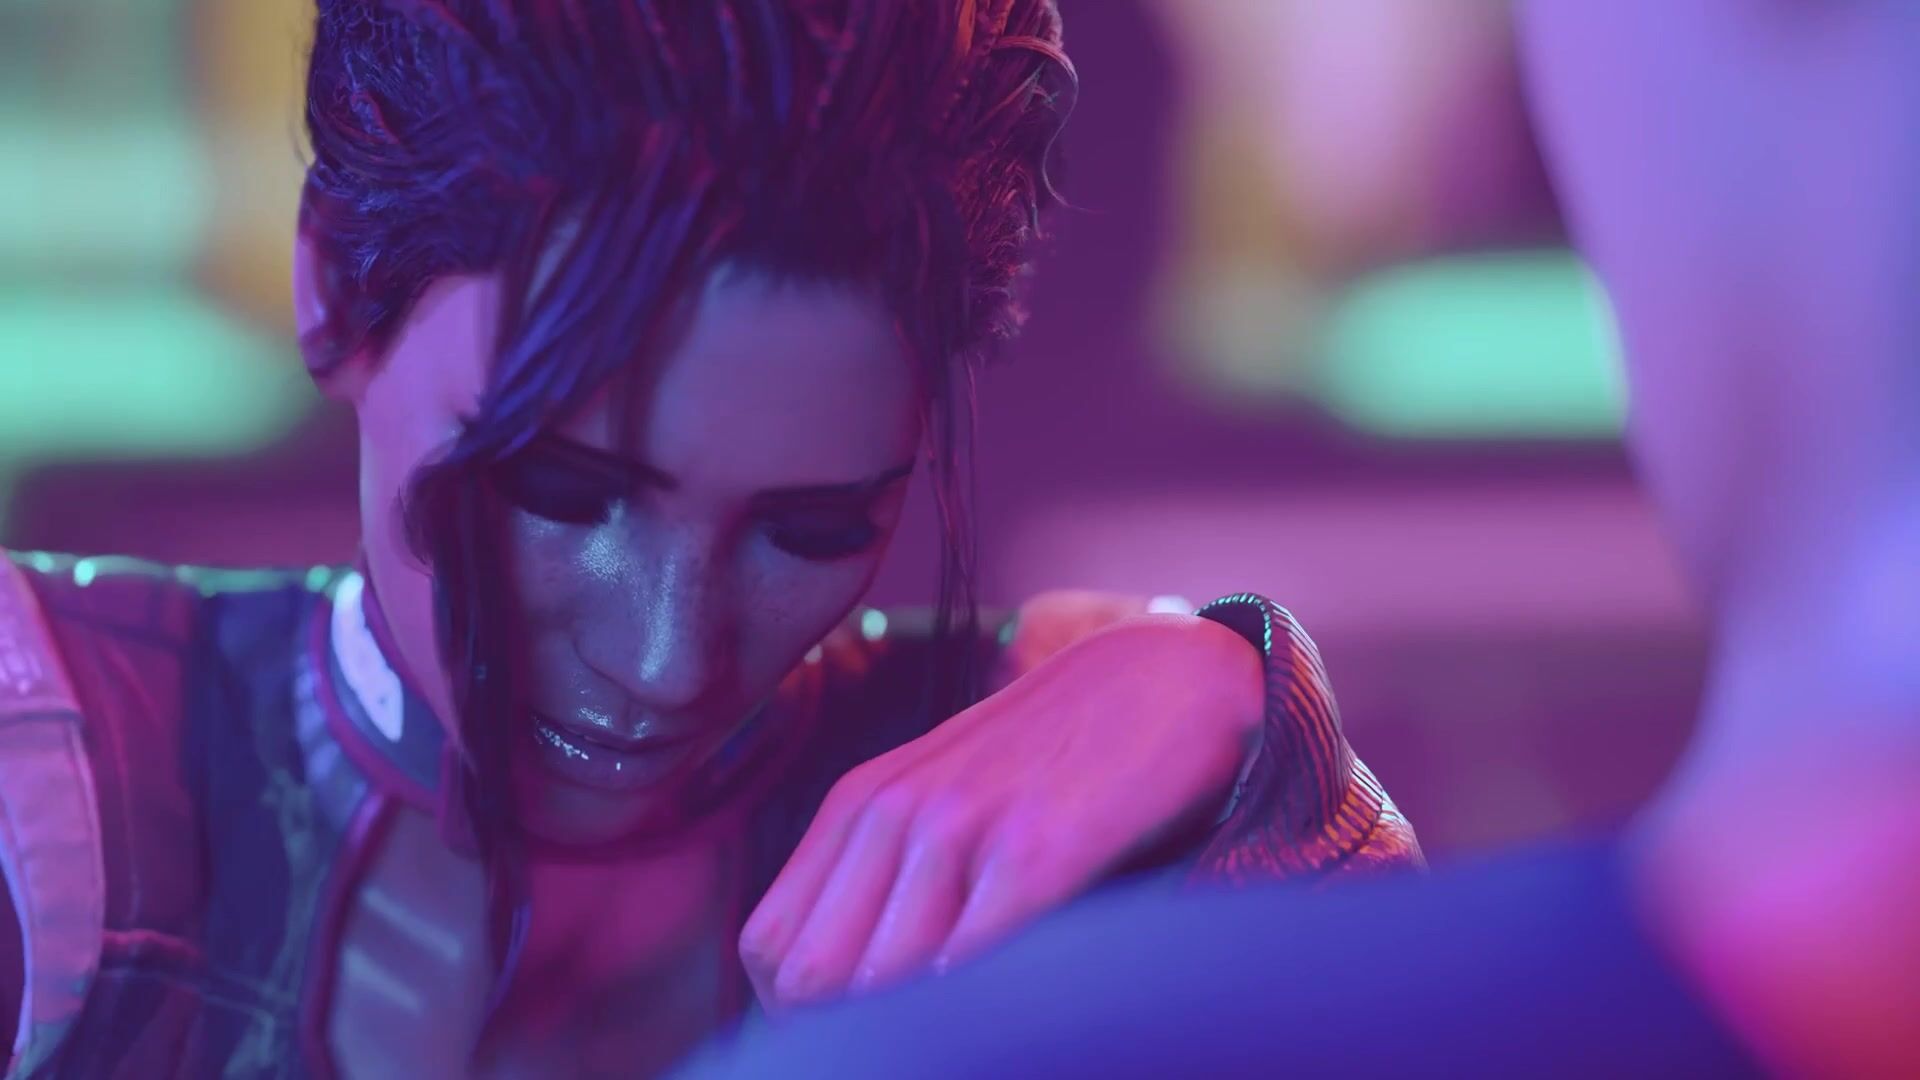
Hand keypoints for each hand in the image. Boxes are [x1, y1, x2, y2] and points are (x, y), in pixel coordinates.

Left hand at [737, 612, 1261, 1010]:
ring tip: (969, 1019)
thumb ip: (888, 868)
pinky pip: (970, 958)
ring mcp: (962, 826)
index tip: (856, 1027)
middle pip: (810, 976)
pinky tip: (1005, 997)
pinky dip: (977, 999)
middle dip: (847, 1027)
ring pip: (879, 981)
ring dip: (920, 1022)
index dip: (798, 1009)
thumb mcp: (946, 791)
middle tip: (911, 1035)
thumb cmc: (1059, 754)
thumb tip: (843, 980)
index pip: (770, 945)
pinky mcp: (1037, 848)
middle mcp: (894, 811)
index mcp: (860, 802)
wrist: (1165, 677)